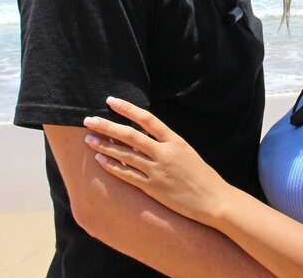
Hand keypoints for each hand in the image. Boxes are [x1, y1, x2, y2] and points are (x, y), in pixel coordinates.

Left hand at [83, 97, 229, 226]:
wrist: (214, 200)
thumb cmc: (202, 176)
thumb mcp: (187, 152)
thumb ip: (167, 143)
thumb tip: (145, 134)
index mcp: (175, 141)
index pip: (147, 119)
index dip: (128, 109)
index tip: (111, 101)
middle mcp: (165, 153)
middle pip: (130, 135)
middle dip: (107, 126)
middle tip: (89, 120)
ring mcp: (158, 171)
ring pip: (125, 154)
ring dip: (104, 146)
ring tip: (88, 138)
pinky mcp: (153, 188)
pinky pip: (128, 175)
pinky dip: (113, 166)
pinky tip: (100, 160)